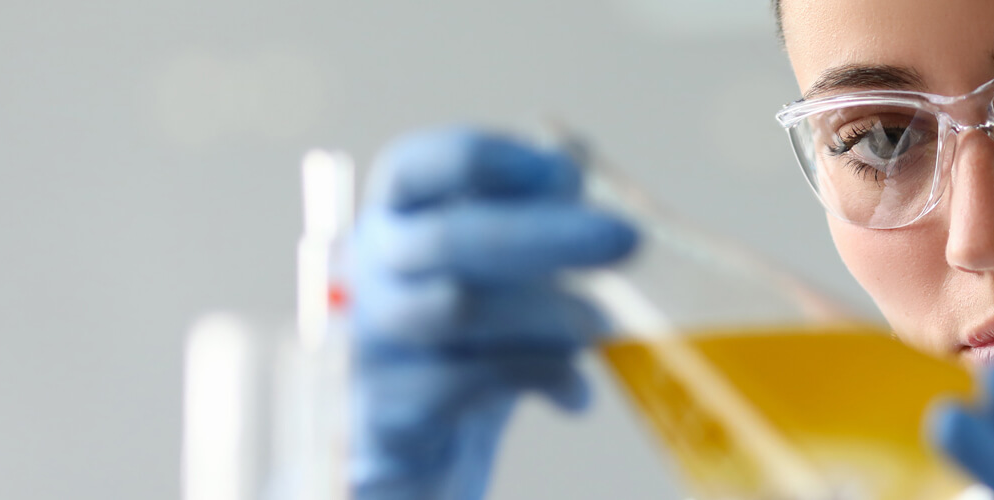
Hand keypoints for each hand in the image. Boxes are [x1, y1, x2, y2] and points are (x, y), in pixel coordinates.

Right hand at [344, 127, 637, 499]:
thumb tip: (581, 162)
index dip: (489, 161)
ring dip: (546, 313)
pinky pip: (467, 382)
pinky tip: (575, 391)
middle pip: (446, 236)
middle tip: (625, 238)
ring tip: (602, 325)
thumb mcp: (509, 276)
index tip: (565, 172)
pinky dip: (538, 376)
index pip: (417, 166)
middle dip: (544, 234)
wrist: (428, 450)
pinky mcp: (385, 411)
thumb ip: (538, 220)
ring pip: (458, 308)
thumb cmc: (476, 340)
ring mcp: (368, 341)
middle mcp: (369, 271)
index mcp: (396, 219)